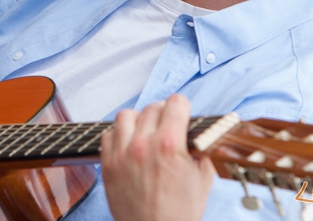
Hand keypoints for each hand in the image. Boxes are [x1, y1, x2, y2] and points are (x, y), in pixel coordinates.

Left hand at [100, 95, 215, 220]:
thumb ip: (200, 148)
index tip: (182, 113)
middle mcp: (143, 144)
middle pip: (152, 107)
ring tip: (146, 133)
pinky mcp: (108, 165)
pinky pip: (108, 134)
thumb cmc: (180, 212)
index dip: (182, 107)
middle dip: (164, 114)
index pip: (175, 103)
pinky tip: (129, 145)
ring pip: (127, 115)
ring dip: (139, 120)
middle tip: (168, 126)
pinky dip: (119, 136)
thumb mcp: (204, 178)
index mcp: (170, 145)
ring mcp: (122, 154)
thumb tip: (194, 132)